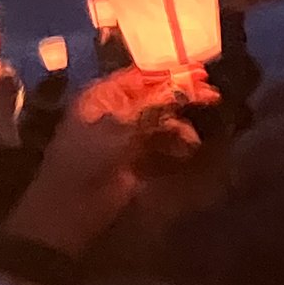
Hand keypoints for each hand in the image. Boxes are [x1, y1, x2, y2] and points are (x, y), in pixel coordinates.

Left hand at [6, 70, 206, 254]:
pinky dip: (177, 143)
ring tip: (193, 140)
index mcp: (102, 97)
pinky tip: (187, 149)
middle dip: (183, 97)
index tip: (203, 74)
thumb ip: (155, 105)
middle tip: (212, 98)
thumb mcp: (119, 129)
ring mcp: (127, 134)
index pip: (142, 75)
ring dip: (181, 126)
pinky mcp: (137, 156)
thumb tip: (189, 84)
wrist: (71, 211)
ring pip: (163, 119)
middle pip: (157, 95)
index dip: (172, 73)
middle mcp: (116, 110)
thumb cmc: (87, 163)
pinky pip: (163, 141)